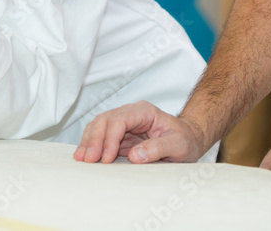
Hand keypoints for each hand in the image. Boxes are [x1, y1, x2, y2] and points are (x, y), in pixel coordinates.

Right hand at [73, 101, 208, 163]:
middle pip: (104, 120)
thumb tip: (135, 155)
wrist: (188, 140)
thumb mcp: (179, 145)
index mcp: (144, 111)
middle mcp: (130, 114)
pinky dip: (91, 145)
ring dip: (88, 142)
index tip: (107, 158)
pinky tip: (84, 156)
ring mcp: (123, 124)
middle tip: (88, 160)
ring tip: (81, 159)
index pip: (119, 120)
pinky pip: (100, 137)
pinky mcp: (119, 135)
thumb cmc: (185, 140)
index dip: (110, 138)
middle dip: (94, 140)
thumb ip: (159, 148)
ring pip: (98, 126)